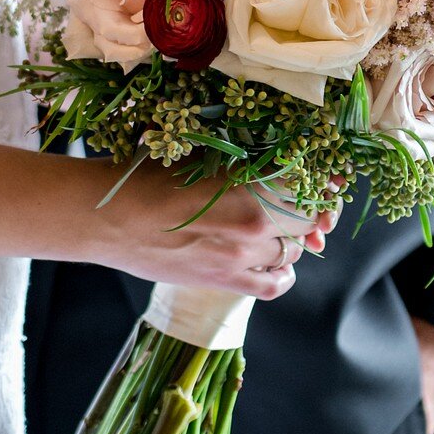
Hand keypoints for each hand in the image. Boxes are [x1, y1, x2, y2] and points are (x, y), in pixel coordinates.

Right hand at [91, 164, 342, 299]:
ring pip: (296, 249)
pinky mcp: (228, 281)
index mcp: (250, 181)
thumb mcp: (201, 150)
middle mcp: (255, 222)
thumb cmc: (150, 175)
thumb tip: (283, 158)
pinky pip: (277, 284)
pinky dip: (284, 272)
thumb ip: (244, 154)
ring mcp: (244, 256)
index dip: (322, 178)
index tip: (323, 175)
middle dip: (309, 207)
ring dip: (292, 236)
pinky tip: (274, 260)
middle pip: (309, 217)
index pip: (311, 182)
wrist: (111, 217)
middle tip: (300, 198)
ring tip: (276, 225)